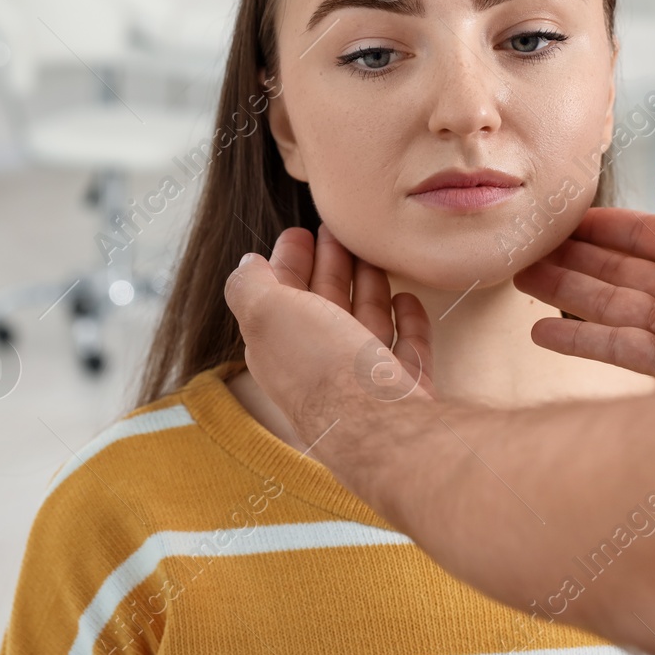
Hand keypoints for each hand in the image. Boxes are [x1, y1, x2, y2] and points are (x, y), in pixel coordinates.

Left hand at [224, 223, 433, 442]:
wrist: (380, 423)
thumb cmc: (320, 364)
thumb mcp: (267, 313)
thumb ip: (249, 286)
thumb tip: (246, 264)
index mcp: (280, 350)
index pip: (278, 298)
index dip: (286, 263)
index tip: (299, 232)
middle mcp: (319, 367)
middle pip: (322, 306)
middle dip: (327, 267)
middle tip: (337, 231)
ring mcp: (365, 381)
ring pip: (365, 323)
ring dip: (367, 286)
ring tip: (372, 253)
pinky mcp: (405, 389)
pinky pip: (407, 349)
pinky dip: (407, 321)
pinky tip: (407, 296)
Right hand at [513, 158, 654, 392]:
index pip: (642, 236)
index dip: (602, 228)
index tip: (562, 219)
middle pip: (615, 271)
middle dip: (570, 260)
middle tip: (524, 248)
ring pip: (607, 307)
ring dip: (562, 294)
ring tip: (518, 277)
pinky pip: (618, 349)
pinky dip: (578, 342)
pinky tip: (541, 331)